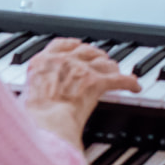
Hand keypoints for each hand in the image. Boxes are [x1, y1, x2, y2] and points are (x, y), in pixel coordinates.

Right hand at [21, 39, 139, 149]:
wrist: (45, 121)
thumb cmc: (34, 114)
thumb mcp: (28, 93)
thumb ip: (40, 86)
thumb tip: (44, 93)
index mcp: (44, 61)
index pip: (61, 44)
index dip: (72, 44)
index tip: (77, 45)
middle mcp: (65, 60)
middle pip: (87, 51)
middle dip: (95, 56)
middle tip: (100, 61)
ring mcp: (83, 69)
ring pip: (104, 63)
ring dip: (111, 68)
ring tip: (116, 71)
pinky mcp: (98, 81)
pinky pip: (120, 80)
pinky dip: (130, 83)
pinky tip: (135, 86)